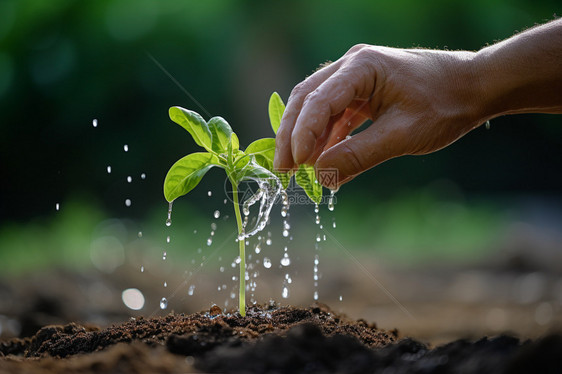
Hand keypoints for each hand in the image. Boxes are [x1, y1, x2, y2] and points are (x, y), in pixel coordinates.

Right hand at [273, 45, 483, 189]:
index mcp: (361, 66)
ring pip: (316, 107)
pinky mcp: (362, 92)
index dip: (302, 134)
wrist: (474, 87)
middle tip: (282, 169)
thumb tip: (321, 178)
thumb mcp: (402, 135)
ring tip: (298, 170)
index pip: (318, 100)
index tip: (295, 166)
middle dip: (292, 135)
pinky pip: (335, 114)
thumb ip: (359, 156)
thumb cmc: (444, 105)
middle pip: (306, 99)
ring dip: (307, 138)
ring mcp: (355, 77)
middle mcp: (352, 65)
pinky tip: (323, 160)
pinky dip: (326, 137)